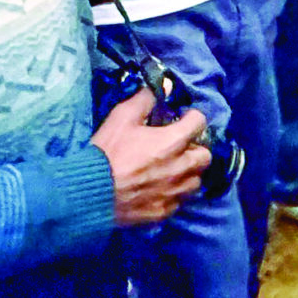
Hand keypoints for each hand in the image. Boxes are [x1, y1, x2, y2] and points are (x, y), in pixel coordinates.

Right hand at [92, 89, 210, 225]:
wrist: (92, 192)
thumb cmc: (108, 151)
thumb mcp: (122, 117)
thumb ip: (146, 99)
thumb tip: (165, 86)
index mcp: (173, 142)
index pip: (200, 122)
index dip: (191, 118)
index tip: (181, 120)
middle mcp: (181, 168)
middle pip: (205, 156)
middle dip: (195, 149)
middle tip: (179, 147)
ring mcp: (174, 192)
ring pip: (195, 181)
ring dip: (188, 173)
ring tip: (172, 169)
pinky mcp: (165, 212)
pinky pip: (179, 201)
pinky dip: (174, 193)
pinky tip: (160, 189)